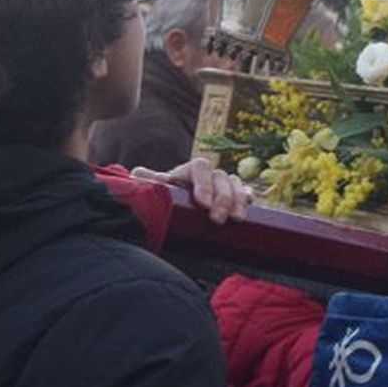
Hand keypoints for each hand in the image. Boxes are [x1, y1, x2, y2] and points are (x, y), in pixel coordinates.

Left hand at [133, 158, 252, 224]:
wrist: (169, 213)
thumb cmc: (159, 202)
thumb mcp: (151, 193)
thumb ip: (146, 183)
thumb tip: (139, 173)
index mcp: (187, 172)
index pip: (200, 166)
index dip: (204, 183)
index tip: (203, 204)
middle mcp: (206, 176)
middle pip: (221, 177)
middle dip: (222, 198)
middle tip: (217, 220)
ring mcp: (220, 186)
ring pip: (235, 183)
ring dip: (238, 199)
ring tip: (236, 219)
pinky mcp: (231, 198)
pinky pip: (245, 192)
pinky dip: (247, 197)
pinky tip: (248, 207)